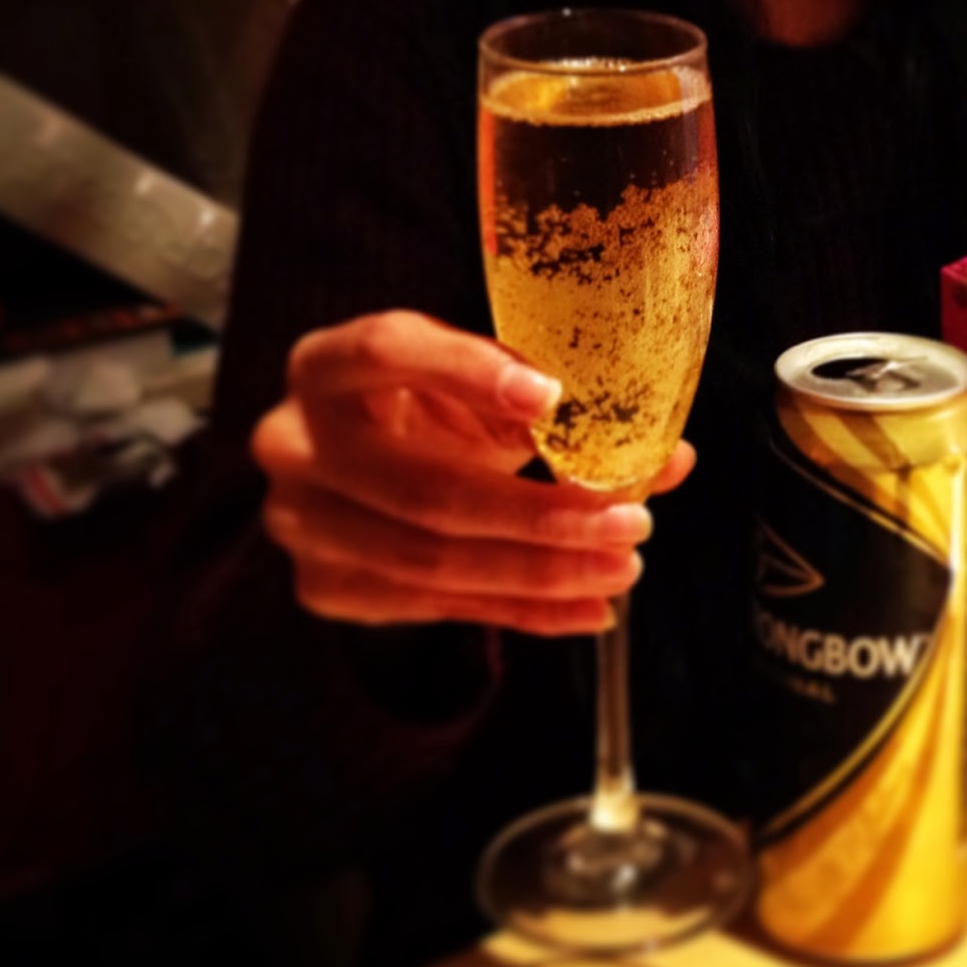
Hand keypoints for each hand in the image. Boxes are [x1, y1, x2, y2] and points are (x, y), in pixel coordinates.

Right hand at [251, 310, 693, 634]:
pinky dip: (520, 612)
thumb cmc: (432, 408)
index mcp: (329, 363)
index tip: (553, 396)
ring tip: (620, 569)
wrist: (358, 463)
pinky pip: (434, 608)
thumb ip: (564, 407)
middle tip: (628, 522)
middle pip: (423, 491)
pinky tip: (585, 609)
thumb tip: (671, 461)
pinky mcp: (323, 585)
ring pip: (430, 562)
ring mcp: (301, 522)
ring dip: (540, 574)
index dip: (467, 374)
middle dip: (539, 516)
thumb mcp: (483, 385)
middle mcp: (295, 441)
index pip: (386, 354)